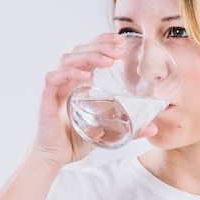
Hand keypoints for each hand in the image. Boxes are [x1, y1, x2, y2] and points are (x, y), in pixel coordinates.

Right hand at [30, 33, 127, 164]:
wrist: (54, 157)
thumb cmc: (75, 142)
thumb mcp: (107, 133)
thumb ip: (129, 129)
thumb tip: (154, 127)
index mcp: (78, 83)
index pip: (88, 53)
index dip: (103, 43)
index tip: (121, 41)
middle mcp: (66, 81)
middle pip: (79, 51)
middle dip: (100, 46)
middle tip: (119, 48)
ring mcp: (55, 88)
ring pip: (67, 60)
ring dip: (88, 56)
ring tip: (108, 60)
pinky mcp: (46, 99)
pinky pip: (53, 78)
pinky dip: (68, 73)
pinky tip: (85, 75)